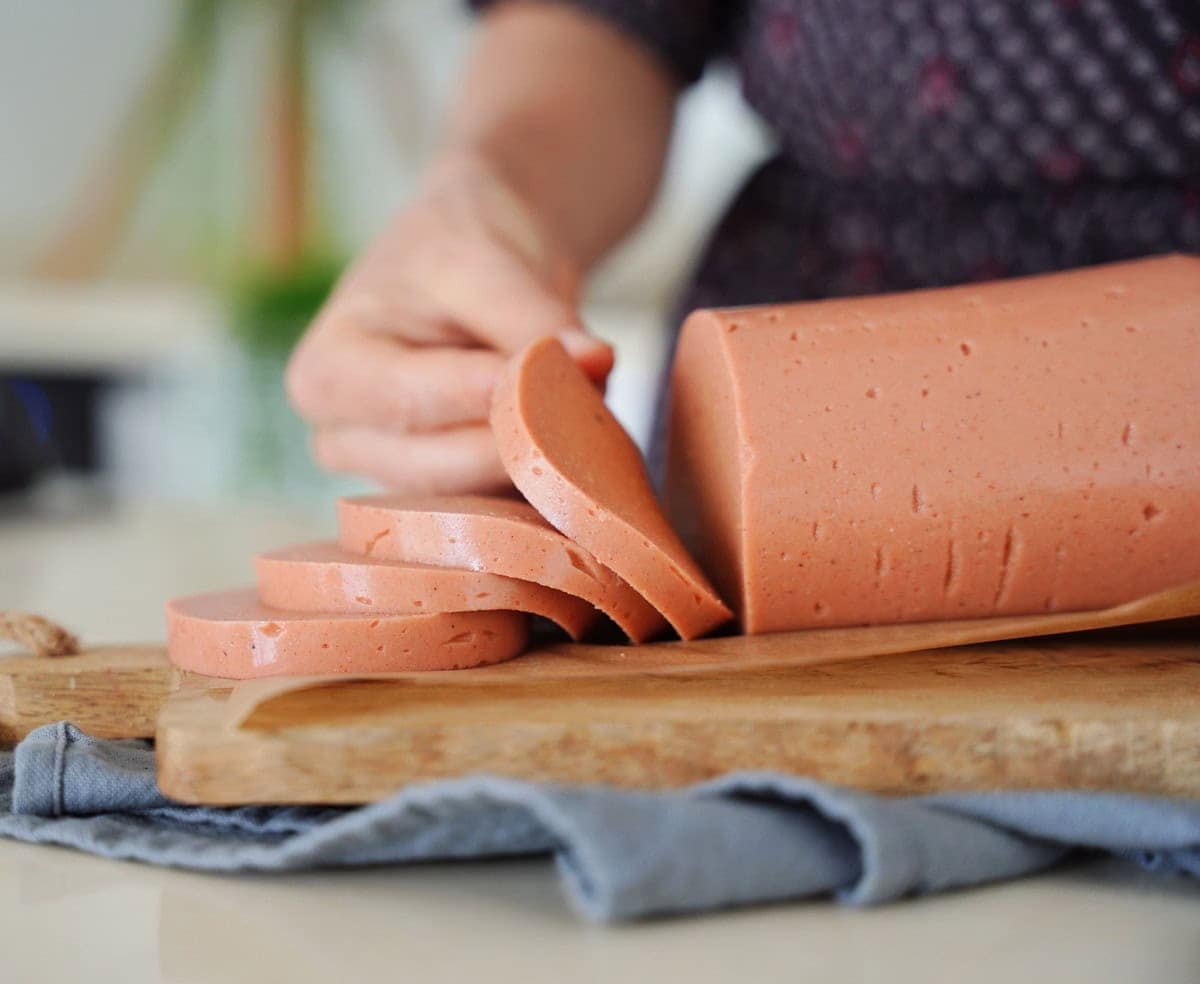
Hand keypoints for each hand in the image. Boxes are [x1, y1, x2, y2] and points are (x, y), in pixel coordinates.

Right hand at [286, 153, 613, 493]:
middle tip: (597, 391)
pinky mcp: (442, 501)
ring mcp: (392, 478)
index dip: (497, 395)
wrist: (467, 261)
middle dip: (528, 435)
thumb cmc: (459, 250)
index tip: (568, 368)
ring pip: (479, 499)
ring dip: (544, 459)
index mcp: (326, 374)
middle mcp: (343, 440)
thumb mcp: (493, 266)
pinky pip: (501, 510)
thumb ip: (539, 322)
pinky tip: (577, 440)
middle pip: (445, 468)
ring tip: (587, 401)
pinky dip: (546, 478)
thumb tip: (594, 363)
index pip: (415, 404)